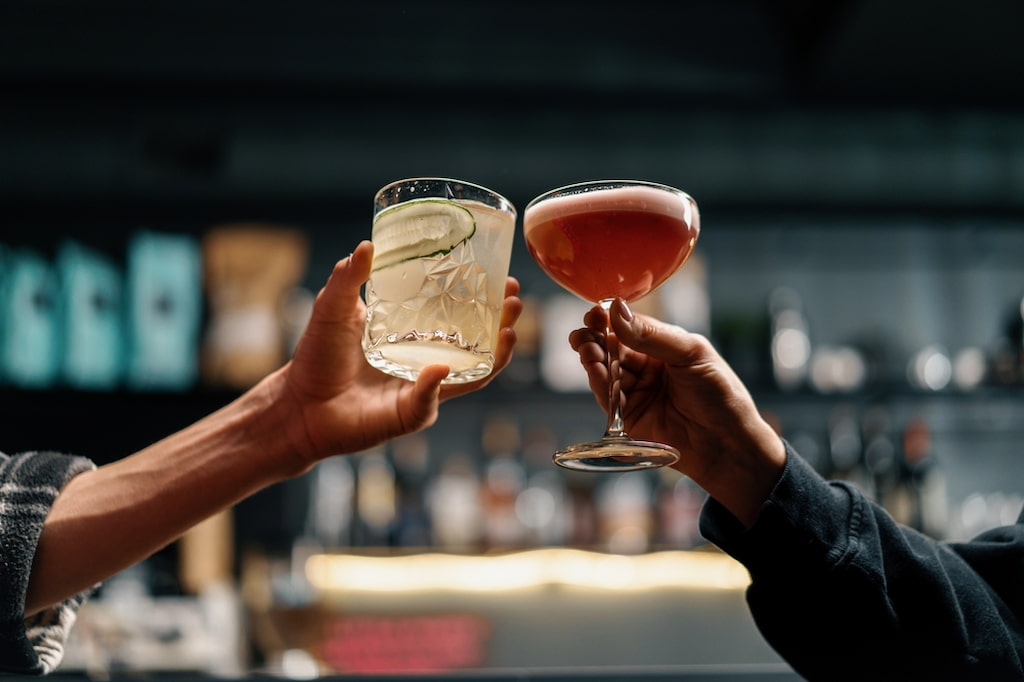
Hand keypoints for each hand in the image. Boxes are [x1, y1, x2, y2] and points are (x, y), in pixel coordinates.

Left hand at [279, 240, 521, 467]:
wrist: (298, 403)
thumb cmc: (317, 358)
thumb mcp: (332, 309)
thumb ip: (348, 278)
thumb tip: (367, 245)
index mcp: (414, 335)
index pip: (459, 315)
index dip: (485, 299)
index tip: (503, 278)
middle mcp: (427, 362)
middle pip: (478, 345)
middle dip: (503, 324)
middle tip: (515, 301)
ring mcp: (423, 390)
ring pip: (471, 377)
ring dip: (494, 357)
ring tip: (507, 332)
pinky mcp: (410, 415)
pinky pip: (430, 402)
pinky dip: (434, 386)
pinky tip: (438, 368)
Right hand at [569, 299, 784, 525]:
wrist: (729, 445)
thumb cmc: (721, 395)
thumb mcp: (691, 354)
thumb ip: (651, 335)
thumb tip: (616, 311)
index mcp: (664, 347)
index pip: (630, 327)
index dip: (610, 319)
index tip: (595, 312)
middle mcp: (647, 369)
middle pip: (612, 349)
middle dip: (595, 338)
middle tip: (584, 331)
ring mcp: (637, 393)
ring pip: (605, 372)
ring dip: (593, 359)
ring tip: (586, 348)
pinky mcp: (628, 419)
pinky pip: (607, 398)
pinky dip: (598, 383)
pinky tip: (595, 369)